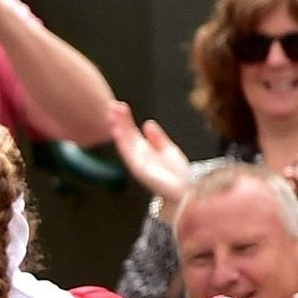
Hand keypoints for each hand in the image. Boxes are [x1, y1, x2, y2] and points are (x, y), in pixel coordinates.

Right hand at [106, 102, 193, 219]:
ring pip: (124, 142)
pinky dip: (123, 140)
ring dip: (118, 127)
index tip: (119, 107)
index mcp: (145, 152)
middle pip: (126, 136)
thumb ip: (157, 139)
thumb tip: (147, 124)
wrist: (186, 192)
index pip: (132, 134)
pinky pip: (129, 152)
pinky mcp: (141, 169)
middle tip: (112, 105)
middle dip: (119, 121)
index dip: (125, 120)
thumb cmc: (178, 177)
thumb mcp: (168, 152)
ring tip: (113, 113)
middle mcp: (139, 157)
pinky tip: (119, 129)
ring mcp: (138, 163)